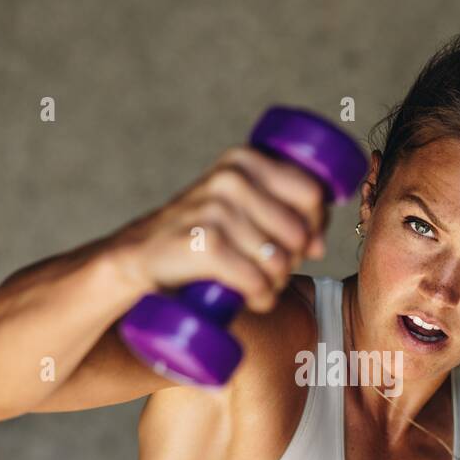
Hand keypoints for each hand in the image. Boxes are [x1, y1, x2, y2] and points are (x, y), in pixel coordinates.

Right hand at [104, 145, 329, 312]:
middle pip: (298, 231)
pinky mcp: (206, 244)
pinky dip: (262, 296)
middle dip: (295, 261)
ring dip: (277, 283)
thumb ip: (277, 207)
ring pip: (279, 260)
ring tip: (263, 287)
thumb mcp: (235, 203)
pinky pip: (256, 279)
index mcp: (245, 160)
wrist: (140, 254)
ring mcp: (217, 210)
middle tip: (276, 273)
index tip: (307, 245)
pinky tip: (256, 300)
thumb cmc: (200, 232)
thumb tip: (320, 245)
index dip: (317, 226)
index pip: (311, 193)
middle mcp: (232, 179)